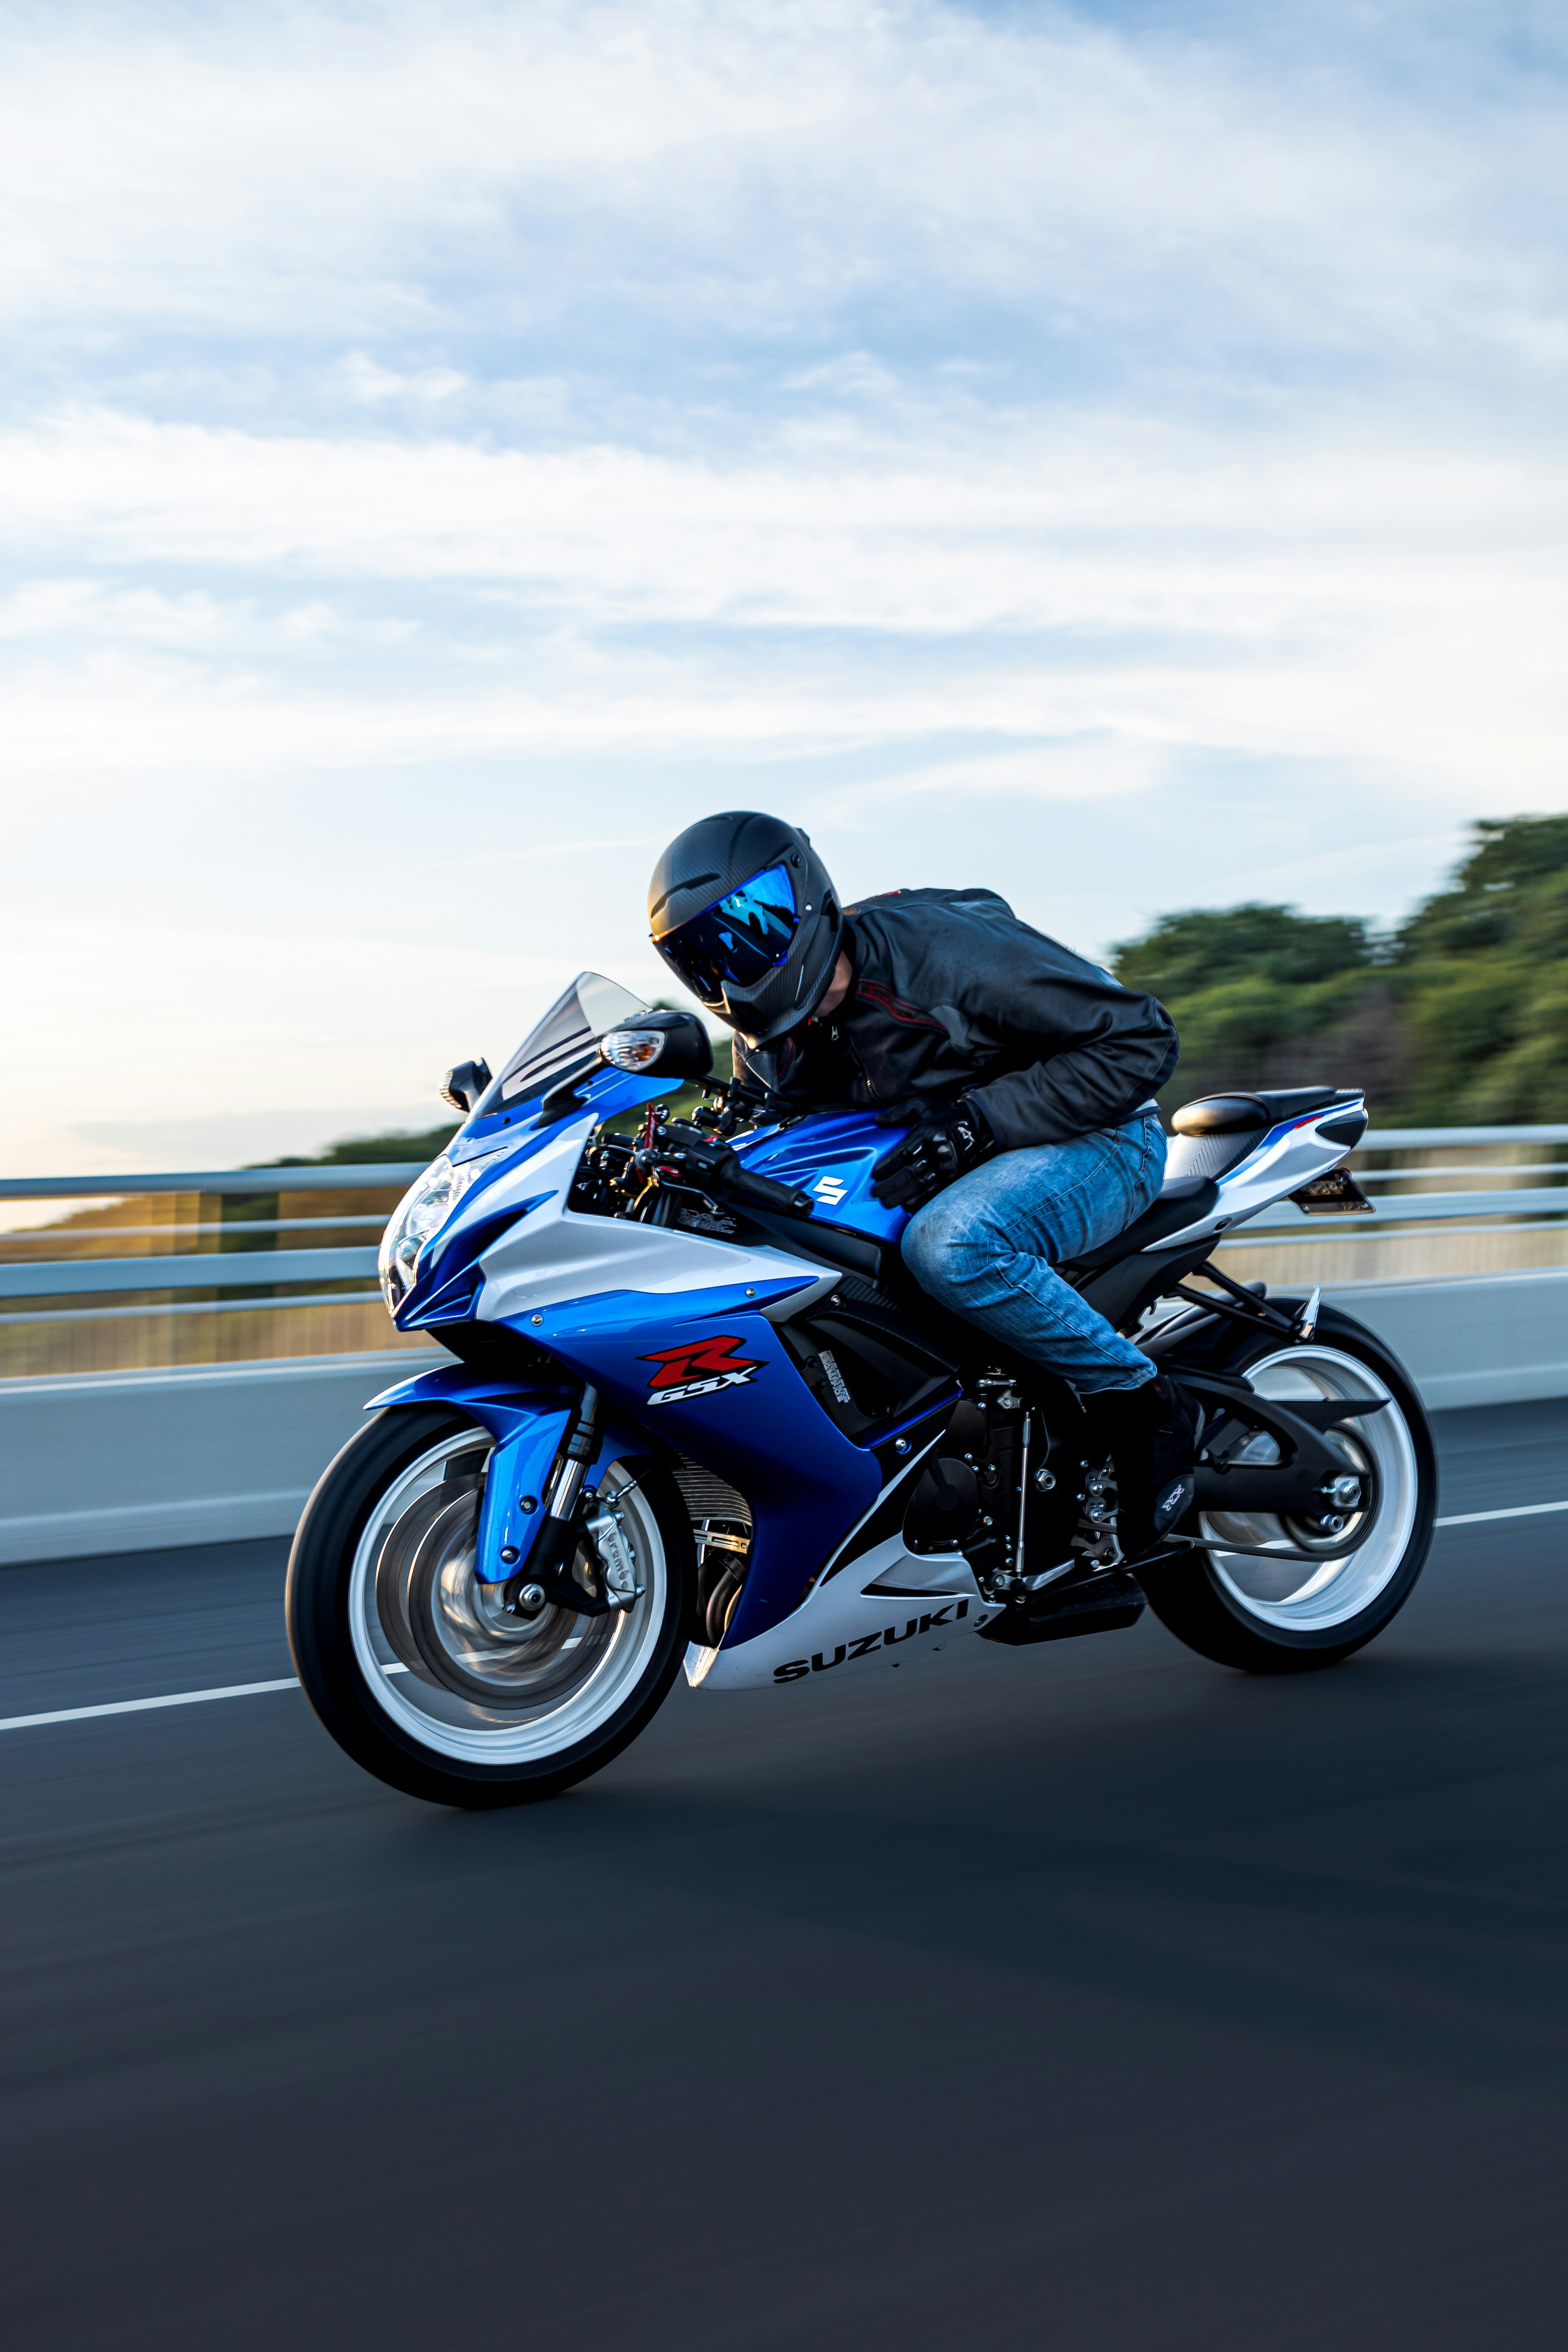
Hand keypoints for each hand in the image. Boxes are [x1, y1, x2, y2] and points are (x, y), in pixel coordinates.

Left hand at [870, 1099, 994, 1210]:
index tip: (875, 1174)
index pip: (903, 1153)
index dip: (888, 1165)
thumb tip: (879, 1120)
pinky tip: (907, 1205)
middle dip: (891, 1184)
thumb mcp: (922, 1105)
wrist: (978, 1124)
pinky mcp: (953, 1176)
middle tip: (876, 1192)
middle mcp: (936, 1151)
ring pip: (920, 1184)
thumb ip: (899, 1112)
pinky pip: (935, 1191)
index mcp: (926, 1134)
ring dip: (902, 1195)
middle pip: (909, 1172)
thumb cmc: (945, 1114)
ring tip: (886, 1202)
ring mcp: (946, 1165)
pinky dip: (920, 1200)